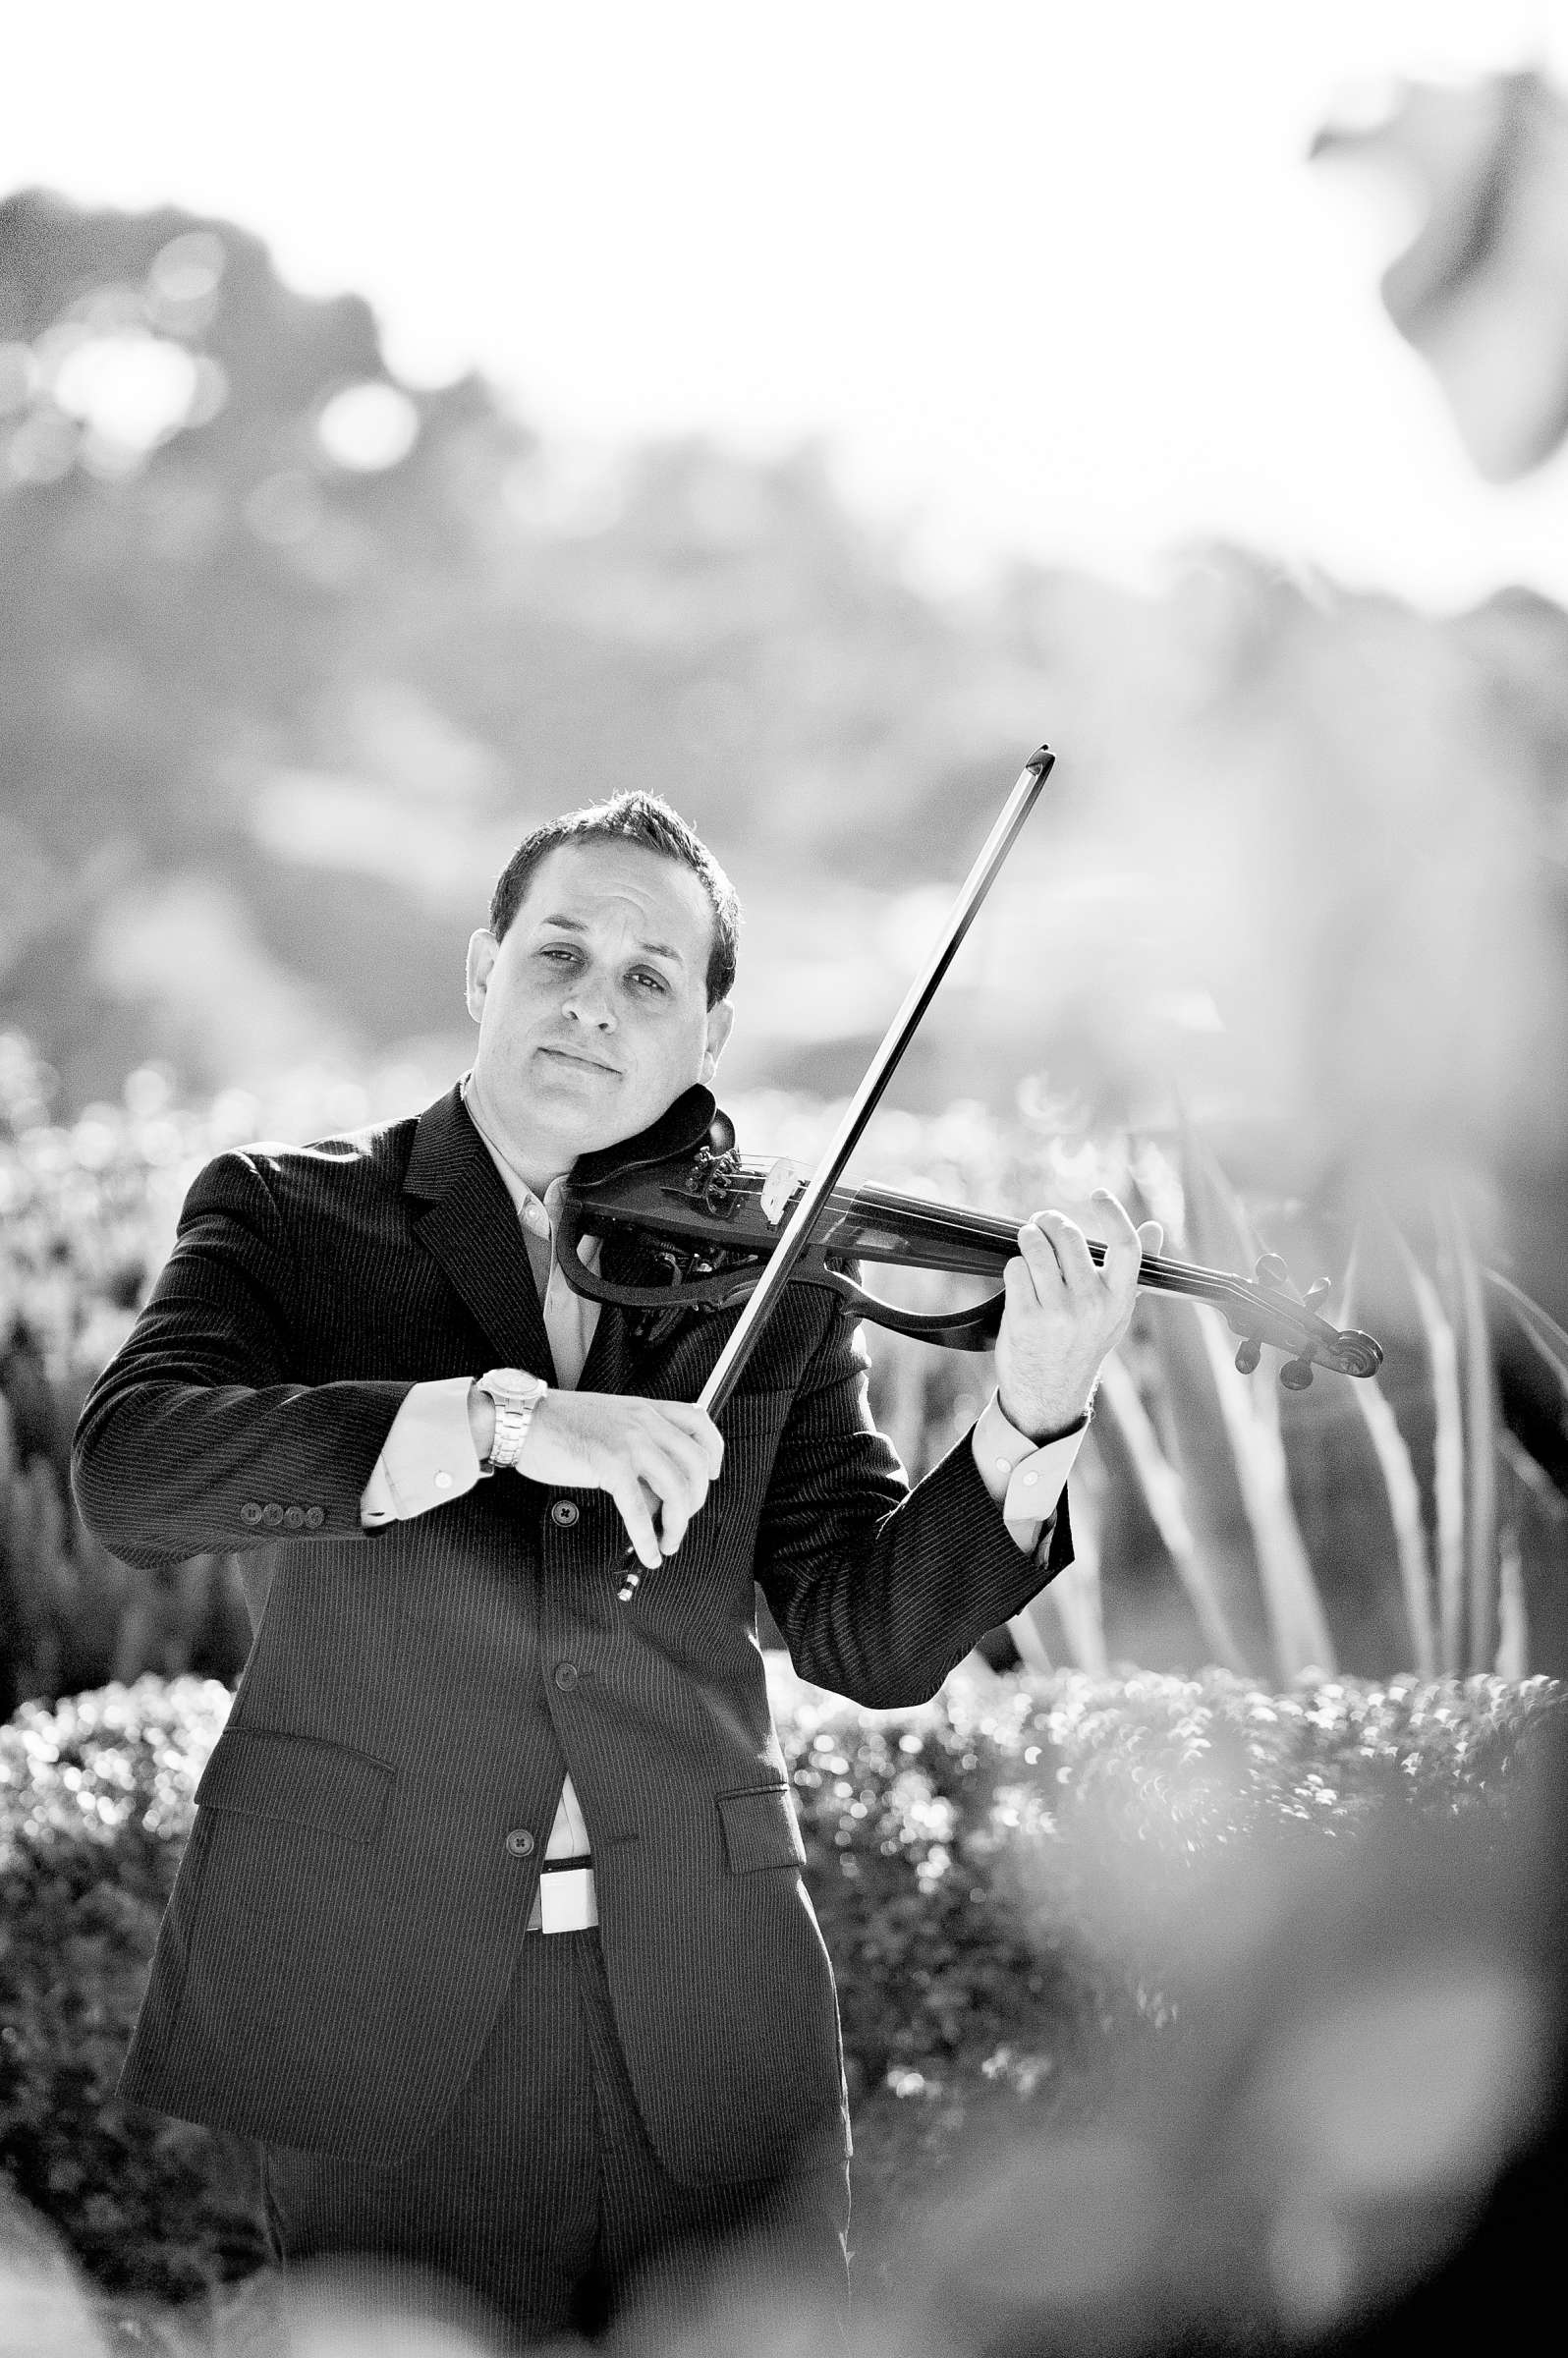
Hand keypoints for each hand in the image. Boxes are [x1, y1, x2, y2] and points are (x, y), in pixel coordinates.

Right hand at [514, 1390, 723, 1569]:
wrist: (523, 1420)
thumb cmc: (557, 1424)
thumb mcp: (609, 1424)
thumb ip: (637, 1451)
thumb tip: (655, 1495)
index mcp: (645, 1409)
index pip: (699, 1422)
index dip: (713, 1452)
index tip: (712, 1474)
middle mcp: (644, 1422)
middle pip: (695, 1464)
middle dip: (696, 1501)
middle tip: (682, 1521)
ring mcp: (630, 1442)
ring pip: (676, 1490)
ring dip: (678, 1525)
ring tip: (667, 1543)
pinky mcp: (611, 1465)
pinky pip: (640, 1511)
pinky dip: (648, 1538)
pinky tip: (648, 1552)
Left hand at [994, 1190, 1162, 1439]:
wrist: (1051, 1393)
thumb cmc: (1084, 1342)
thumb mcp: (1116, 1310)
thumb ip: (1133, 1268)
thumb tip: (1155, 1228)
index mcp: (1120, 1299)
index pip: (1125, 1246)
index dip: (1113, 1213)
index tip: (1098, 1195)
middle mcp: (1092, 1305)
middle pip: (1070, 1237)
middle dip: (1051, 1222)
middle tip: (1043, 1223)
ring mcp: (1058, 1312)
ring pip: (1036, 1247)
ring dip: (1028, 1237)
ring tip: (1028, 1241)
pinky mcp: (1025, 1318)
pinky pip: (1015, 1269)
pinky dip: (1014, 1266)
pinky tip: (1020, 1278)